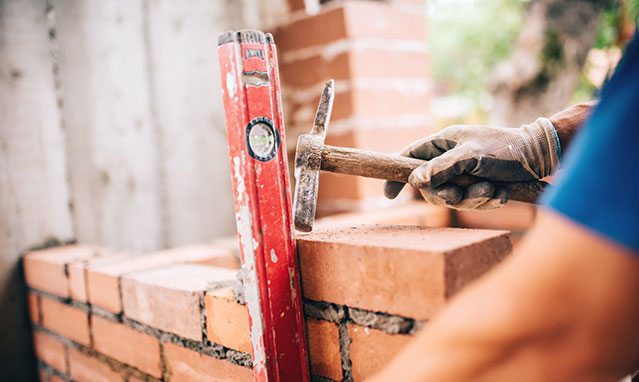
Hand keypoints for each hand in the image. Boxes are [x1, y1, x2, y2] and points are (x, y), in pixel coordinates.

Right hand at [384, 118, 559, 209]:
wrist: (540, 156)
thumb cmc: (504, 148)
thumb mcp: (472, 156)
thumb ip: (442, 168)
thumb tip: (415, 182)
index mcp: (442, 144)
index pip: (409, 158)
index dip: (397, 176)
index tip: (388, 195)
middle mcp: (449, 160)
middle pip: (431, 187)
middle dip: (449, 195)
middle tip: (463, 195)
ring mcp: (463, 175)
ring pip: (453, 198)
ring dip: (474, 200)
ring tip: (493, 192)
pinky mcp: (478, 187)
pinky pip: (472, 204)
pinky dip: (487, 202)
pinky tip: (502, 193)